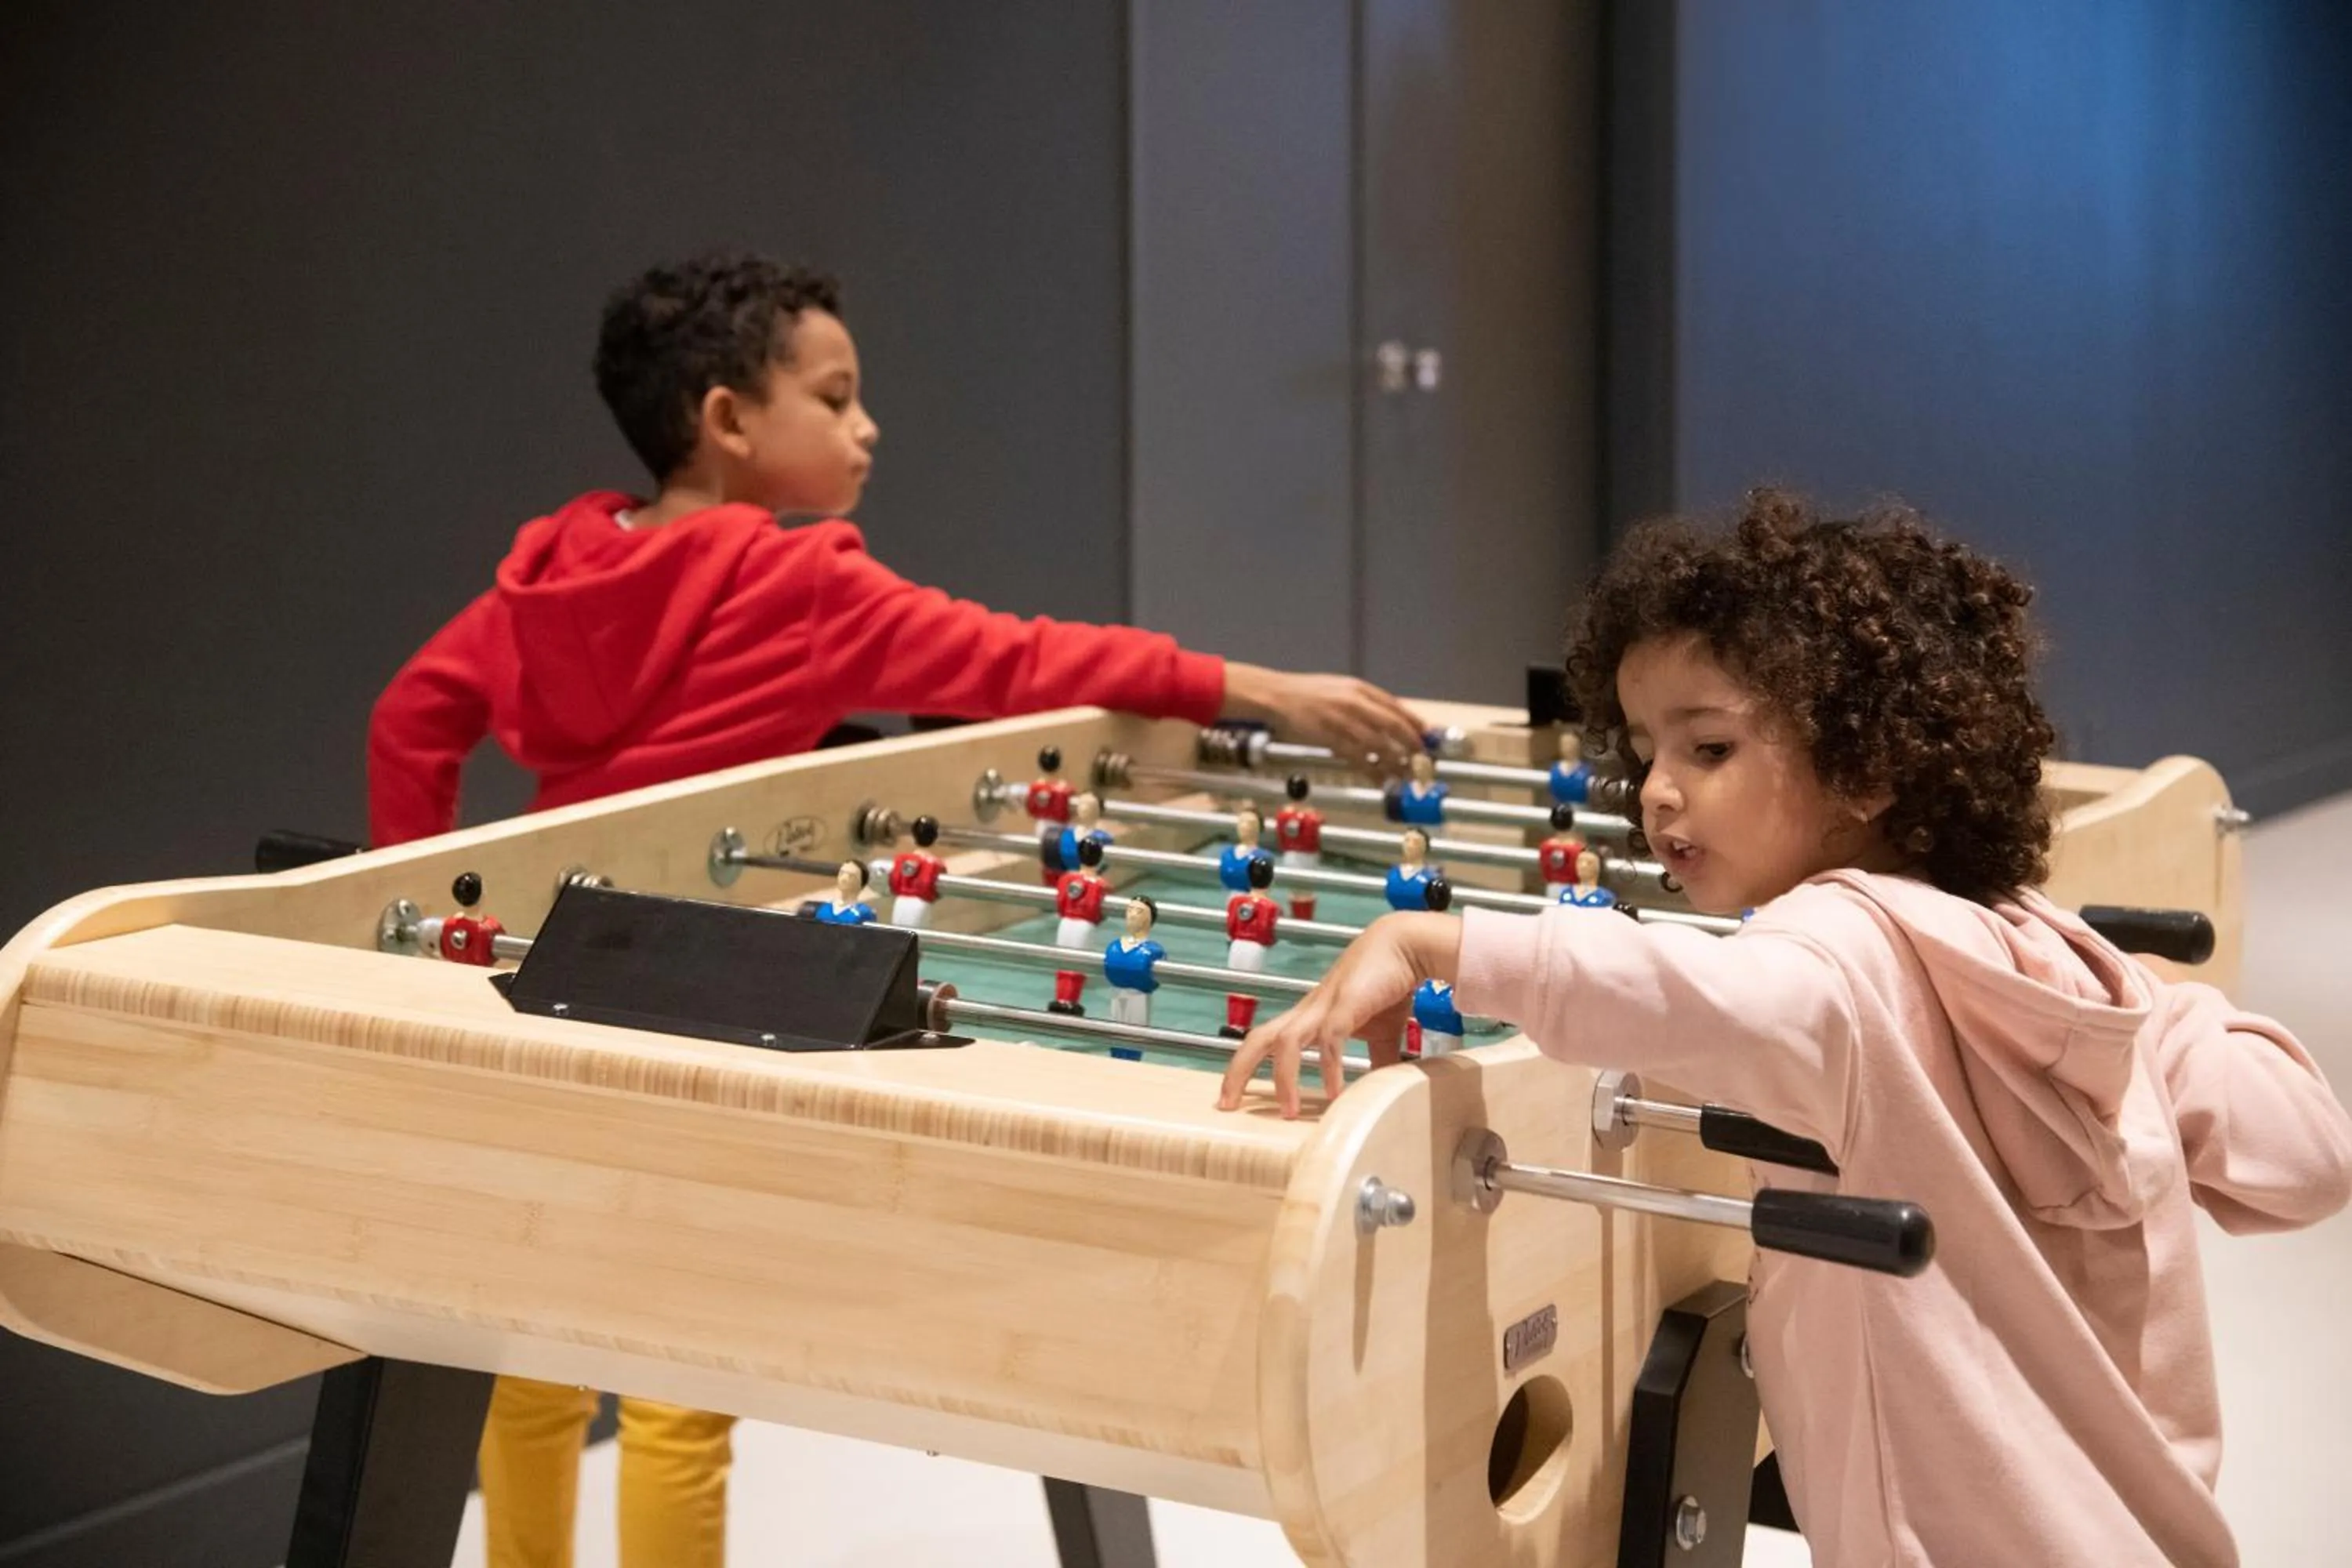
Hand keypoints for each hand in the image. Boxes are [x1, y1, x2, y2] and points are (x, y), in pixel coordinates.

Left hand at [1216, 913, 1460, 1117]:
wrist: (1405, 945)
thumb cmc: (1387, 983)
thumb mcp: (1381, 1032)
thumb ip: (1378, 1060)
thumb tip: (1384, 1090)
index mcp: (1308, 1017)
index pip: (1264, 1042)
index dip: (1243, 1067)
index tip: (1232, 1098)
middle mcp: (1308, 1012)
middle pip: (1258, 1039)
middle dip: (1237, 1071)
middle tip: (1226, 1104)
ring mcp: (1324, 1007)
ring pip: (1285, 1042)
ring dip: (1283, 1078)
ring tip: (1290, 1112)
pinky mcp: (1347, 1005)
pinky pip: (1330, 1040)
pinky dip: (1329, 1067)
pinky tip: (1334, 1093)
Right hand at [1222, 663, 1427, 775]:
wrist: (1276, 695)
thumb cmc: (1305, 694)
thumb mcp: (1338, 689)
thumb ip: (1361, 701)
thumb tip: (1384, 718)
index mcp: (1359, 688)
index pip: (1396, 707)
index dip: (1414, 724)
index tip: (1426, 738)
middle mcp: (1355, 701)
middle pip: (1393, 726)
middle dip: (1412, 745)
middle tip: (1422, 760)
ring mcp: (1343, 719)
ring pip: (1378, 744)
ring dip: (1395, 762)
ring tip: (1405, 775)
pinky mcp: (1329, 736)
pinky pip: (1357, 757)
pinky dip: (1372, 770)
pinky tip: (1380, 779)